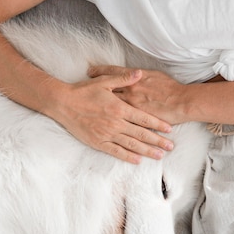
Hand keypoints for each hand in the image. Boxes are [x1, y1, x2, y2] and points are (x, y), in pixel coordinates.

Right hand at [52, 68, 174, 164]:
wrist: (62, 103)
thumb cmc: (83, 91)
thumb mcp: (104, 81)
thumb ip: (123, 78)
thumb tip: (140, 72)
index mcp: (119, 108)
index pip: (143, 118)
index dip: (157, 124)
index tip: (169, 129)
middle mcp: (115, 123)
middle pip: (141, 134)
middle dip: (157, 141)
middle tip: (170, 146)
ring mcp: (106, 134)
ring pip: (131, 144)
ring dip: (146, 151)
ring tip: (159, 155)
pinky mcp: (97, 141)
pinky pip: (115, 151)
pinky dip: (127, 156)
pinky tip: (137, 160)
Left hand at [87, 65, 187, 125]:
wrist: (180, 102)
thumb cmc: (170, 88)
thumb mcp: (153, 75)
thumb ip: (139, 74)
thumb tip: (131, 72)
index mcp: (134, 79)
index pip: (112, 73)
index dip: (99, 71)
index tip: (89, 71)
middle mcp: (129, 92)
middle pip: (106, 90)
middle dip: (94, 90)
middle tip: (82, 89)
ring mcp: (131, 107)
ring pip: (111, 105)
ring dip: (99, 107)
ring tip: (88, 109)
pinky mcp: (135, 119)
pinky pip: (120, 121)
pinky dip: (111, 120)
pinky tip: (104, 126)